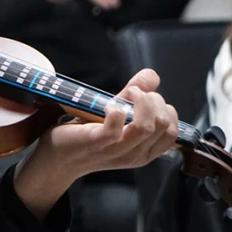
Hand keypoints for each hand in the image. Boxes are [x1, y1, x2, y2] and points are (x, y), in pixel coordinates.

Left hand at [13, 69, 178, 218]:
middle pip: (164, 124)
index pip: (173, 130)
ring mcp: (117, 150)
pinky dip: (115, 110)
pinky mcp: (97, 143)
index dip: (164, 108)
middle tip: (131, 94)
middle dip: (153, 100)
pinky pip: (116, 127)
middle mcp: (136, 154)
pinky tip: (106, 107)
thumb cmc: (88, 136)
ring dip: (139, 102)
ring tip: (124, 96)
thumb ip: (136, 96)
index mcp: (145, 150)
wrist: (58, 156)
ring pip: (146, 126)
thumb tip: (152, 75)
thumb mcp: (118, 114)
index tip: (145, 98)